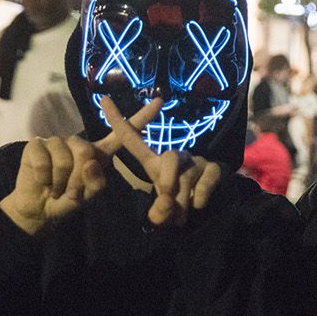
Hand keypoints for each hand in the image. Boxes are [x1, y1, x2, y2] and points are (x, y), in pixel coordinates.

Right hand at [0, 99, 163, 235]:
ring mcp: (57, 141)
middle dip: (78, 179)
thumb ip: (96, 183)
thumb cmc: (69, 199)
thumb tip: (89, 162)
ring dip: (61, 181)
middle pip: (86, 151)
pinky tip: (42, 181)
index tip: (159, 102)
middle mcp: (80, 143)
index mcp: (99, 153)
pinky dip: (44, 177)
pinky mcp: (37, 145)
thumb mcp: (90, 196)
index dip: (141, 118)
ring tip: (57, 188)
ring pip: (64, 157)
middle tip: (72, 192)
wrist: (40, 208)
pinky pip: (43, 160)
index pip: (123, 134)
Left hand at [98, 96, 222, 226]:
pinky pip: (206, 180)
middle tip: (167, 204)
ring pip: (187, 175)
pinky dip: (200, 197)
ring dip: (183, 200)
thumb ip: (158, 212)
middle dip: (168, 183)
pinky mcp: (213, 168)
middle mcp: (174, 156)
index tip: (103, 99)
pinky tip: (198, 204)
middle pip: (170, 158)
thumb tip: (167, 202)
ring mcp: (196, 161)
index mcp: (153, 161)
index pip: (132, 138)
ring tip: (180, 216)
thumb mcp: (162, 211)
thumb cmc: (177, 204)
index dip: (118, 120)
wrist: (210, 206)